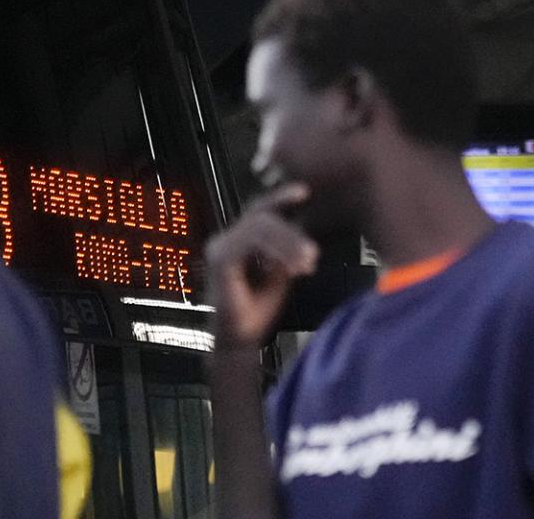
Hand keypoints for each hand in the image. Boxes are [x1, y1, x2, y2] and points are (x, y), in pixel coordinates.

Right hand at [206, 183, 318, 348]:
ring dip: (288, 242)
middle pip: (261, 215)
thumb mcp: (278, 272)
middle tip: (313, 254)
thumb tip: (303, 225)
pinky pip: (250, 242)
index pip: (258, 210)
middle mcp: (223, 239)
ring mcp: (219, 248)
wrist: (238, 341)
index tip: (304, 192)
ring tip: (308, 262)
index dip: (280, 198)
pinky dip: (276, 251)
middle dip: (291, 231)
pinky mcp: (220, 260)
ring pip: (258, 226)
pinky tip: (292, 268)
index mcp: (235, 240)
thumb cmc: (257, 310)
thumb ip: (285, 249)